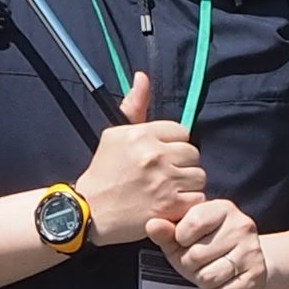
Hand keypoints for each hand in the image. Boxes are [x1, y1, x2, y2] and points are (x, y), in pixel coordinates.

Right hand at [75, 68, 206, 247]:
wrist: (89, 211)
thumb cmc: (103, 172)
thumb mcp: (114, 135)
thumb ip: (134, 106)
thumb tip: (143, 77)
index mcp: (142, 134)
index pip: (182, 132)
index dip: (174, 145)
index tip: (163, 156)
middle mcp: (154, 155)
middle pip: (193, 154)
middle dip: (182, 164)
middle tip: (167, 175)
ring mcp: (163, 181)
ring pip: (199, 176)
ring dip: (187, 185)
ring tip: (170, 190)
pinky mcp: (169, 206)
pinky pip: (197, 198)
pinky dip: (188, 204)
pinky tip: (173, 205)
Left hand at [158, 191, 272, 288]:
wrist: (246, 264)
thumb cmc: (210, 247)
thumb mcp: (184, 237)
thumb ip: (166, 231)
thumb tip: (152, 225)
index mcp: (222, 209)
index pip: (191, 225)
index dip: (181, 240)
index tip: (187, 241)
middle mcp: (242, 226)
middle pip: (197, 255)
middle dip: (190, 265)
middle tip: (199, 262)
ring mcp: (252, 251)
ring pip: (209, 276)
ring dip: (203, 280)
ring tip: (211, 271)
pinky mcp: (256, 276)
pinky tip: (222, 283)